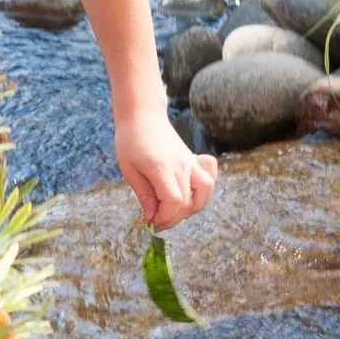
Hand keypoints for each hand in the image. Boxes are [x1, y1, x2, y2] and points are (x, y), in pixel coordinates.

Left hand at [116, 111, 217, 228]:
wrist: (142, 115)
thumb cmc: (130, 141)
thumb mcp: (129, 171)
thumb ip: (144, 195)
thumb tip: (152, 217)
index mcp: (162, 170)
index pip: (174, 202)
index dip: (165, 218)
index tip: (152, 223)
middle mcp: (182, 167)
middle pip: (188, 202)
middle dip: (173, 218)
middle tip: (156, 219)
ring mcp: (190, 162)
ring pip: (205, 191)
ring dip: (193, 207)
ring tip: (175, 209)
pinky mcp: (193, 159)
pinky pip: (209, 175)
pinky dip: (205, 187)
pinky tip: (192, 191)